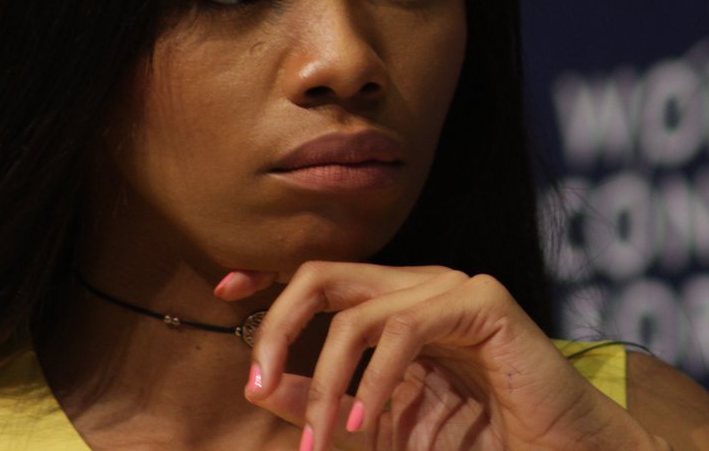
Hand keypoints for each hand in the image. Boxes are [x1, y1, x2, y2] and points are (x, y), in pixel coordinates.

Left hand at [215, 262, 662, 450]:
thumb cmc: (476, 441)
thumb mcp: (376, 425)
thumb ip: (319, 400)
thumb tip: (259, 379)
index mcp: (396, 307)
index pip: (323, 275)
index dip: (270, 276)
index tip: (224, 290)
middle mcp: (421, 288)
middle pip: (327, 274)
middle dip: (280, 323)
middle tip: (252, 381)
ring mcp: (454, 290)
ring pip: (360, 309)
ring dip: (324, 380)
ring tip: (323, 438)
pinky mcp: (484, 305)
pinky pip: (407, 326)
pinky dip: (375, 376)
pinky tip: (364, 417)